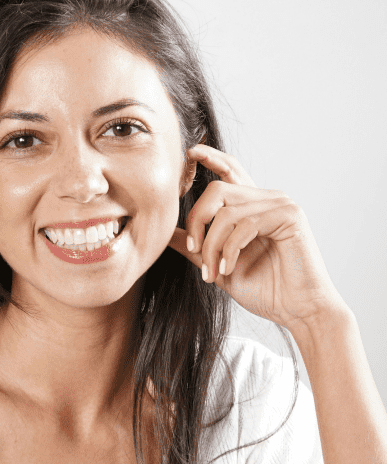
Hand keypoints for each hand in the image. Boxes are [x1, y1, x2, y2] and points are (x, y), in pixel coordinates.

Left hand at [168, 144, 347, 331]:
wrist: (298, 311)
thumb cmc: (264, 289)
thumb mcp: (218, 264)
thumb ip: (194, 246)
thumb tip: (166, 232)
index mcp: (252, 206)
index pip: (230, 170)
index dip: (210, 158)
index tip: (189, 152)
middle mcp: (267, 199)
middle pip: (216, 190)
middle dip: (196, 222)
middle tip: (193, 251)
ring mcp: (280, 205)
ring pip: (226, 212)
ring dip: (211, 246)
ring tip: (212, 273)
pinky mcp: (289, 216)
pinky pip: (244, 225)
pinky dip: (229, 250)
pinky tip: (228, 269)